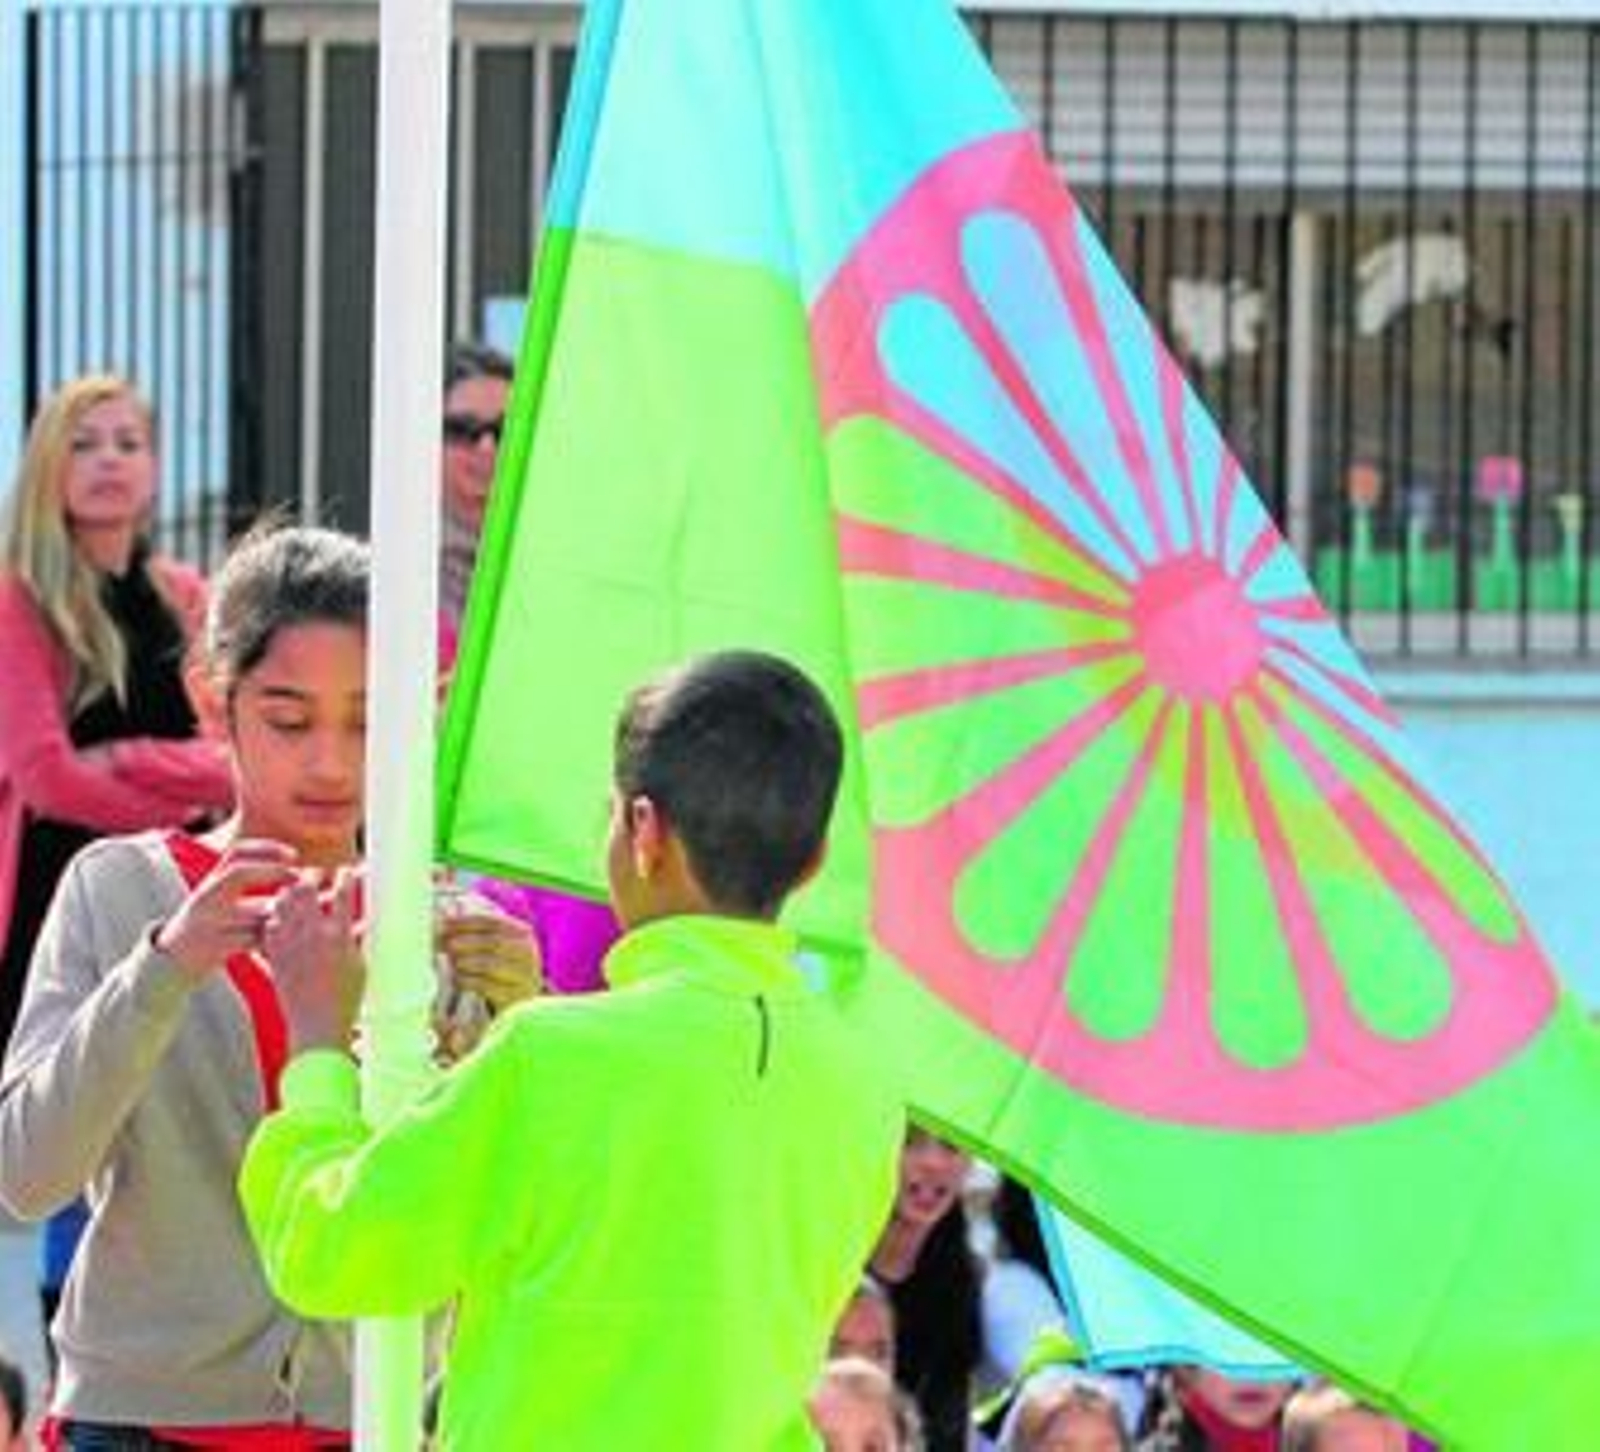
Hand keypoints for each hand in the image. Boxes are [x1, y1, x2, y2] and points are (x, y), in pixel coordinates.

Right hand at [154, 840, 299, 981]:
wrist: (170, 960)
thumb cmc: (207, 924)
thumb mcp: (218, 896)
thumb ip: (247, 881)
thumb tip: (295, 868)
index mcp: (210, 883)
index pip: (235, 853)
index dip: (266, 848)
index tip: (294, 855)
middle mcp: (205, 898)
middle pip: (239, 874)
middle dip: (273, 871)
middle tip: (300, 879)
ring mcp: (206, 922)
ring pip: (253, 911)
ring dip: (282, 911)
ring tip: (306, 912)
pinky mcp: (213, 949)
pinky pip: (253, 940)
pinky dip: (274, 939)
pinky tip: (289, 939)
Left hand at [262, 870, 365, 1055]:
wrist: (316, 1026)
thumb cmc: (346, 999)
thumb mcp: (361, 964)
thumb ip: (358, 937)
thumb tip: (363, 917)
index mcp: (339, 936)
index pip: (342, 891)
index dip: (345, 876)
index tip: (346, 872)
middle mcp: (312, 935)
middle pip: (305, 888)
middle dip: (312, 877)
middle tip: (317, 878)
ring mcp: (289, 944)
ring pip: (282, 902)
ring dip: (291, 894)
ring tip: (298, 896)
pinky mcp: (274, 955)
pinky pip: (269, 924)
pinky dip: (276, 917)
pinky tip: (283, 920)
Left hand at [438, 906, 543, 1014]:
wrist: (520, 999)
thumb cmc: (500, 966)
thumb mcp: (494, 946)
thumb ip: (473, 933)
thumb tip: (443, 923)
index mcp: (522, 934)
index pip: (494, 922)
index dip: (467, 922)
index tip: (444, 923)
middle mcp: (528, 954)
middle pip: (494, 942)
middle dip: (466, 941)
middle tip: (445, 944)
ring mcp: (524, 976)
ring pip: (491, 964)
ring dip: (465, 961)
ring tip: (451, 962)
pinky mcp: (513, 997)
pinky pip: (486, 986)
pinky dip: (467, 980)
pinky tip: (457, 979)